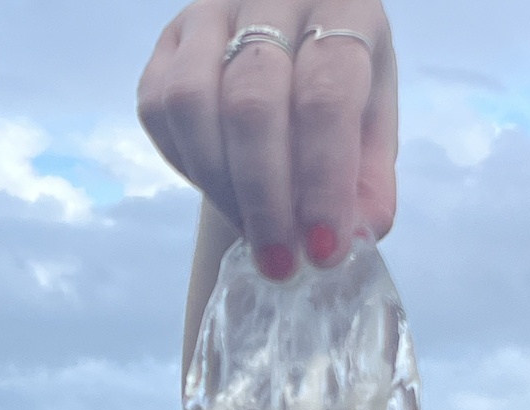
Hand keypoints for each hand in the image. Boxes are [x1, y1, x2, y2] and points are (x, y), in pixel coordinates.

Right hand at [137, 0, 396, 278]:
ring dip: (221, 189)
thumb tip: (355, 240)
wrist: (288, 62)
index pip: (327, 94)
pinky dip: (188, 167)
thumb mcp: (371, 135)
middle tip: (278, 264)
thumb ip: (367, 187)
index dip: (323, 181)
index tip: (322, 251)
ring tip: (251, 234)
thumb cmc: (338, 99)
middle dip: (265, 199)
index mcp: (344, 7)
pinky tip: (223, 190)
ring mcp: (210, 12)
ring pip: (193, 104)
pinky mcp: (167, 41)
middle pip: (253, 102)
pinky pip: (158, 110)